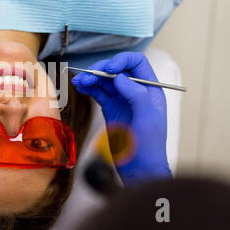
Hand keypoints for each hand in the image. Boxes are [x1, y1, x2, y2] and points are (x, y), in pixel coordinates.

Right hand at [72, 52, 170, 185]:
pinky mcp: (111, 109)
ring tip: (79, 81)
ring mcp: (122, 100)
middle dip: (102, 70)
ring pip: (105, 81)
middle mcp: (135, 92)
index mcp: (150, 90)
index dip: (122, 60)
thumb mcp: (146, 119)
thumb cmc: (149, 147)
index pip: (137, 64)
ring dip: (92, 78)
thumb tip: (121, 77)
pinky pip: (98, 93)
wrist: (139, 169)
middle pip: (117, 70)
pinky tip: (80, 86)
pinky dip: (89, 88)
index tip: (109, 68)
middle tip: (89, 75)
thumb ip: (137, 95)